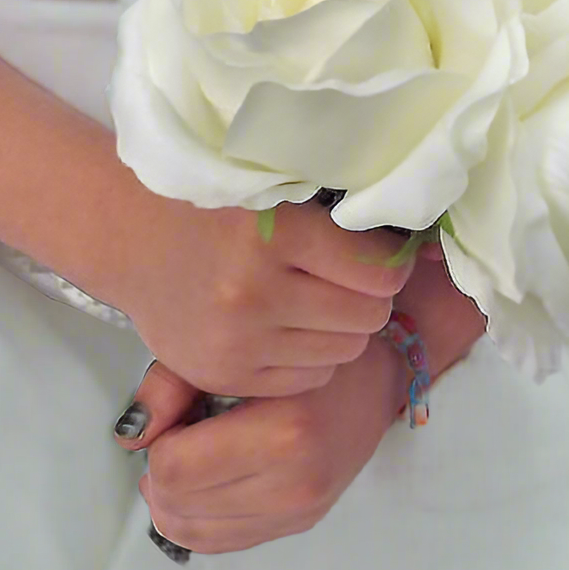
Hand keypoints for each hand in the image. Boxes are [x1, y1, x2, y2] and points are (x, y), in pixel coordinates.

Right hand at [95, 193, 417, 397]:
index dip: (391, 261)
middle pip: (367, 315)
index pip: (381, 271)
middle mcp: (254, 292)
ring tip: (315, 299)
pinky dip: (312, 356)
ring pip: (344, 350)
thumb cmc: (218, 206)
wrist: (133, 240)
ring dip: (342, 327)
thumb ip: (345, 214)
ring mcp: (237, 341)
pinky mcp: (224, 375)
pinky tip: (289, 327)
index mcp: (272, 232)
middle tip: (347, 276)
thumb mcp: (278, 190)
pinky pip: (310, 379)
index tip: (377, 252)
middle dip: (369, 296)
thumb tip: (435, 249)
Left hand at [116, 346, 406, 554]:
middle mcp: (294, 484)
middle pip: (176, 504)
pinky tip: (210, 481)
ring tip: (195, 457)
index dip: (161, 438)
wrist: (377, 378)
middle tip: (183, 433)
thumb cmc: (305, 352)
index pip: (174, 466)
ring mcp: (299, 512)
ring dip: (176, 497)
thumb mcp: (236, 347)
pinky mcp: (300, 526)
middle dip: (163, 469)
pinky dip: (198, 516)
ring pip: (190, 531)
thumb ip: (172, 384)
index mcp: (284, 432)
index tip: (180, 413)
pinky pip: (218, 542)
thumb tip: (130, 435)